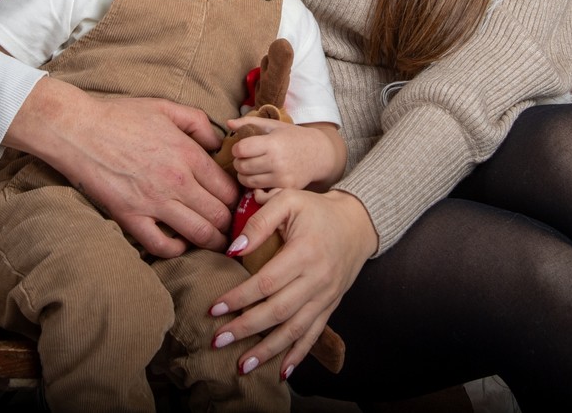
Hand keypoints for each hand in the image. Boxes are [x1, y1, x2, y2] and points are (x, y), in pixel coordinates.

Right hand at [7, 77, 238, 255]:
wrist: (78, 130)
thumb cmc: (121, 116)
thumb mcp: (166, 108)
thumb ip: (199, 124)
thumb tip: (219, 144)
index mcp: (188, 155)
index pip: (230, 190)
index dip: (240, 201)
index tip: (239, 204)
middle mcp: (176, 182)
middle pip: (220, 216)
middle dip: (231, 223)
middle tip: (233, 225)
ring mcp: (153, 203)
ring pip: (199, 234)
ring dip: (213, 241)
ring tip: (216, 241)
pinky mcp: (130, 218)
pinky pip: (162, 246)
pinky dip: (177, 249)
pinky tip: (180, 241)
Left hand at [209, 189, 376, 377]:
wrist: (357, 223)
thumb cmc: (316, 210)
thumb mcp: (289, 200)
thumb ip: (260, 221)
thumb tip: (234, 249)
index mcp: (305, 252)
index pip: (266, 282)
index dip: (239, 298)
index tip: (213, 308)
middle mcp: (317, 279)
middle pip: (278, 311)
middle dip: (246, 329)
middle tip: (218, 340)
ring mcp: (326, 296)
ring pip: (294, 330)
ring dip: (268, 350)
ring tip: (242, 365)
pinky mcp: (330, 305)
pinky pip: (313, 335)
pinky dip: (297, 355)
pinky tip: (280, 372)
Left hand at [227, 118, 341, 190]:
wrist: (319, 154)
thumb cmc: (293, 137)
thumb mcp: (274, 125)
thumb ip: (250, 122)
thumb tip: (228, 123)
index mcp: (273, 143)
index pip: (241, 149)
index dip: (237, 148)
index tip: (241, 147)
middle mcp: (277, 162)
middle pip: (242, 167)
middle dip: (239, 162)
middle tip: (244, 158)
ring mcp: (281, 178)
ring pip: (248, 181)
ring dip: (244, 175)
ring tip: (251, 167)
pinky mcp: (285, 189)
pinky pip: (261, 191)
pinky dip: (256, 186)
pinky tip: (260, 178)